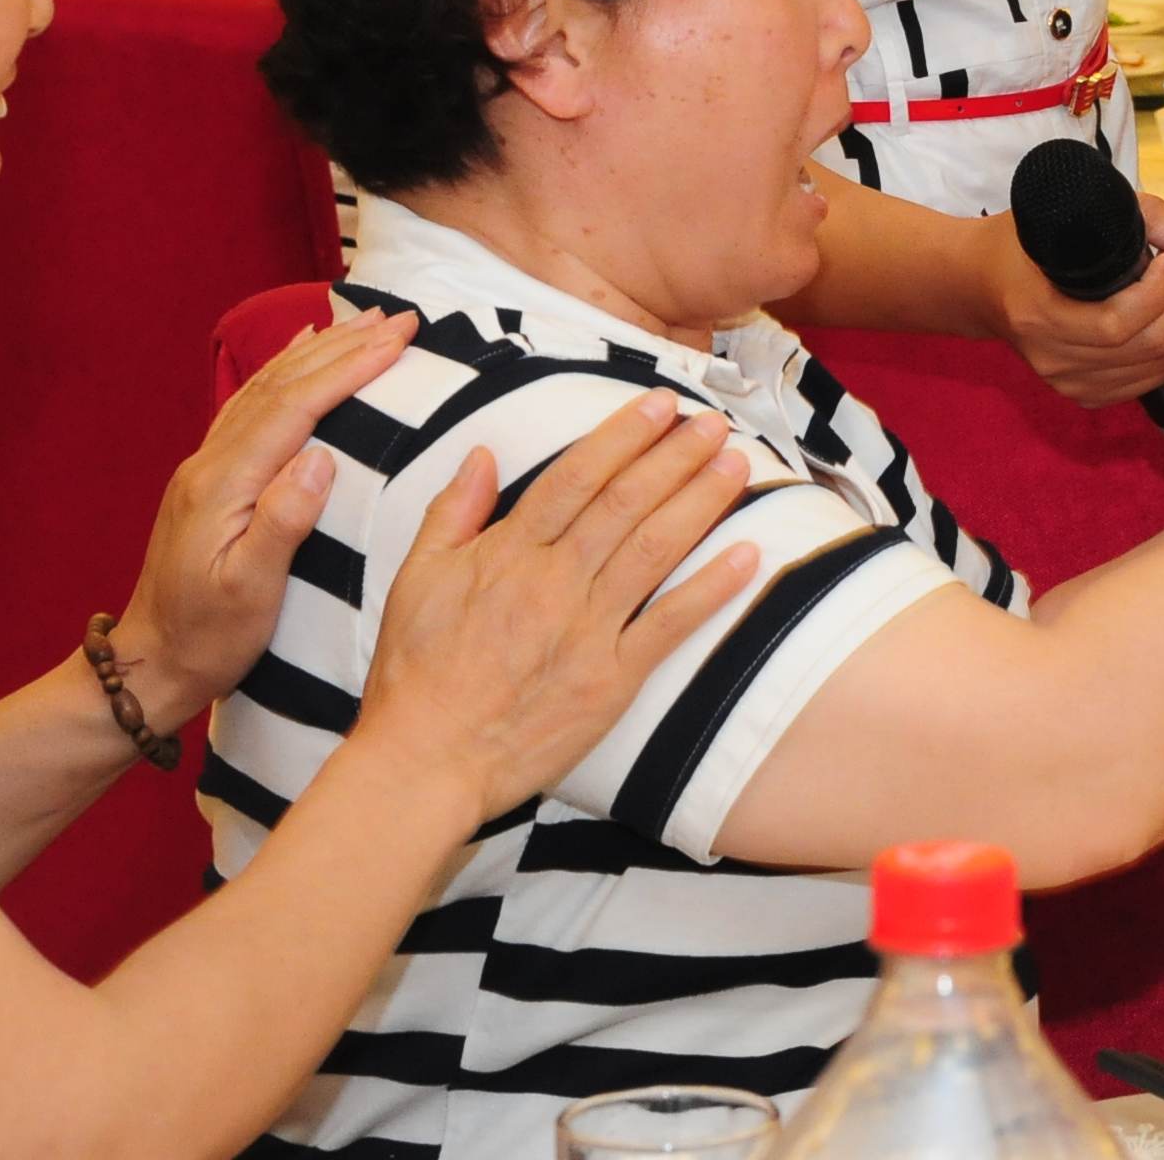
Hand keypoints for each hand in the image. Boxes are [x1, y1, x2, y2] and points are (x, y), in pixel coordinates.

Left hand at [109, 299, 418, 726]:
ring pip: (265, 388)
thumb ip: (283, 521)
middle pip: (282, 385)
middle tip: (401, 318)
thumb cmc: (208, 637)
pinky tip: (298, 354)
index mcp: (224, 485)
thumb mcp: (250, 592)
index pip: (295, 408)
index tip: (398, 341)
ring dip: (318, 351)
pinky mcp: (209, 479)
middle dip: (344, 347)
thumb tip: (322, 457)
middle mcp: (210, 463)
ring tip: (363, 322)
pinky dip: (284, 371)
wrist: (150, 662)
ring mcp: (206, 467)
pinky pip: (252, 404)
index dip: (349, 369)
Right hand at [358, 391, 760, 819]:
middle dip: (675, 455)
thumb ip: (453, 512)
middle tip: (713, 421)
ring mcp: (587, 631)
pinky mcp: (611, 681)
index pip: (577, 477)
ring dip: (701, 502)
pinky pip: (669, 625)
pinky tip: (748, 554)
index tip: (660, 404)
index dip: (623, 435)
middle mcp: (554, 583)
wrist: (427, 759)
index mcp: (509, 553)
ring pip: (655, 550)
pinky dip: (712, 589)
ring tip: (737, 464)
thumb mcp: (416, 578)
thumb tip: (484, 453)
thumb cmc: (416, 671)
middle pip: (626, 503)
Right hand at [993, 191, 1163, 406]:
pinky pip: (1148, 383)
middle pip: (1147, 349)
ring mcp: (1068, 383)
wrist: (980, 286)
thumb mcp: (1068, 213)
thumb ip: (1143, 217)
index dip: (1160, 292)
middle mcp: (1053, 360)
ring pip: (1157, 369)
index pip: (1118, 325)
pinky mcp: (1084, 394)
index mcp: (1039, 318)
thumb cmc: (1021, 244)